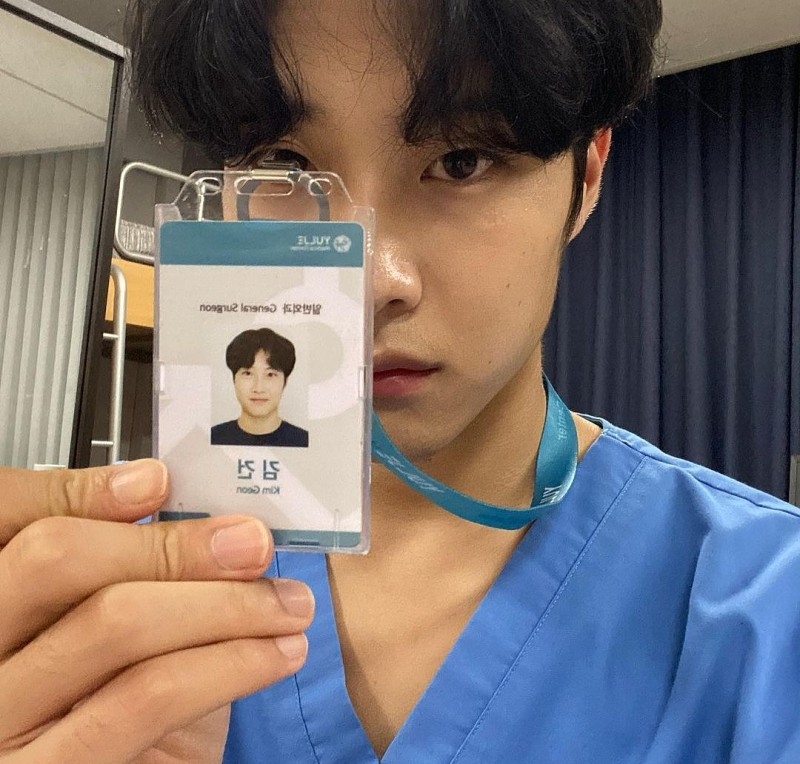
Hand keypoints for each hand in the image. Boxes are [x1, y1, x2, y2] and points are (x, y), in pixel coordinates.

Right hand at [0, 460, 313, 762]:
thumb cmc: (124, 709)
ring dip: (225, 603)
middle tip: (251, 543)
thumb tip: (212, 518)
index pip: (11, 518)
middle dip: (169, 543)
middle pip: (56, 558)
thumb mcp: (120, 634)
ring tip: (287, 604)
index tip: (157, 480)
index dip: (79, 491)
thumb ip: (138, 573)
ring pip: (114, 621)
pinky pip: (148, 694)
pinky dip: (230, 662)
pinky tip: (277, 652)